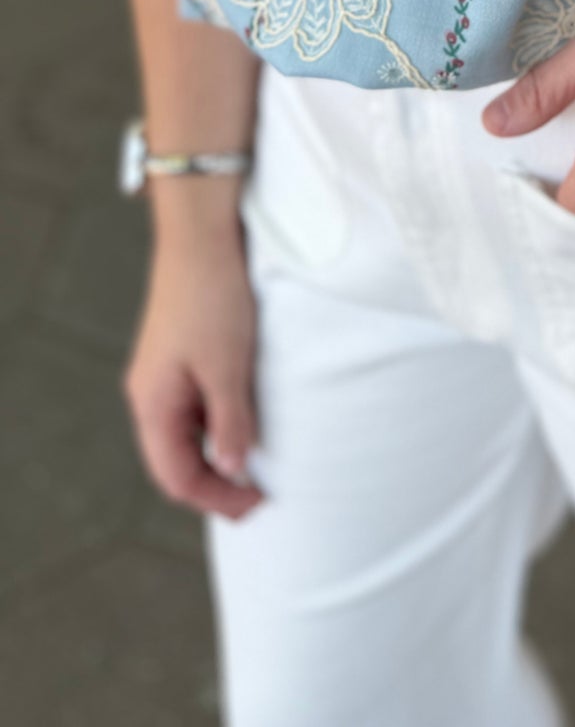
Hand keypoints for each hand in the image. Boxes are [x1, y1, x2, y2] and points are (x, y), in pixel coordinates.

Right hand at [123, 186, 263, 520]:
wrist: (201, 237)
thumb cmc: (212, 298)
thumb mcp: (227, 365)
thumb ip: (229, 421)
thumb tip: (232, 469)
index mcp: (153, 403)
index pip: (177, 475)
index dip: (216, 498)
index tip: (254, 506)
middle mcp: (150, 395)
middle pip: (175, 461)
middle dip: (214, 485)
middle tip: (256, 499)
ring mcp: (163, 376)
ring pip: (184, 435)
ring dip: (215, 455)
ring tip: (253, 469)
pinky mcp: (180, 357)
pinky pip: (193, 408)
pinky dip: (216, 425)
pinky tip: (242, 424)